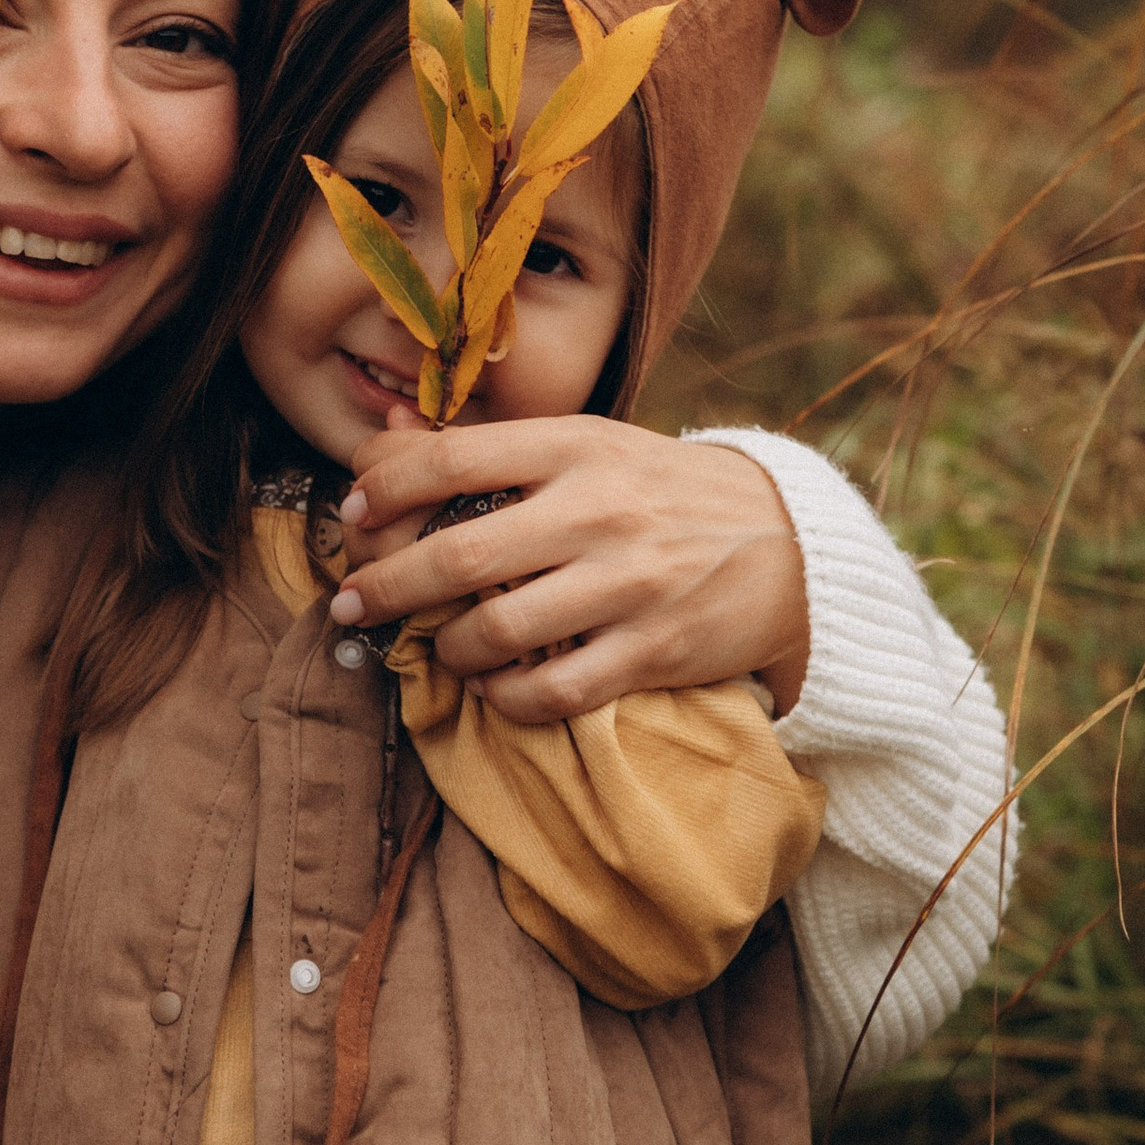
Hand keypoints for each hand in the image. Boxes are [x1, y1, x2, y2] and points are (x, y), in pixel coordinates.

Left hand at [332, 416, 810, 721]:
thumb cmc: (666, 493)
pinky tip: (496, 688)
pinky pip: (553, 690)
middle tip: (351, 606)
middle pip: (460, 553)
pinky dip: (507, 698)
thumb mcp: (594, 448)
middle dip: (386, 586)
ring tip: (439, 649)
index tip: (353, 513)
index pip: (456, 458)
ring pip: (498, 630)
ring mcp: (629, 583)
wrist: (793, 545)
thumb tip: (382, 446)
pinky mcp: (654, 650)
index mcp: (579, 447)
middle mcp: (600, 510)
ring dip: (447, 649)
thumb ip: (497, 452)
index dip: (386, 487)